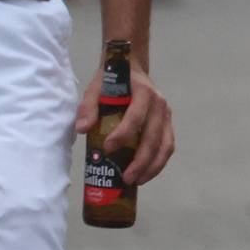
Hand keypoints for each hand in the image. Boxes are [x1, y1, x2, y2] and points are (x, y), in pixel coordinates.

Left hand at [74, 57, 175, 184]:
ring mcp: (166, 116)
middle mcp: (159, 105)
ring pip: (165, 145)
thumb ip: (88, 106)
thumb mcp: (96, 87)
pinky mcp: (167, 124)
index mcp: (143, 93)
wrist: (133, 68)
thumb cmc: (113, 79)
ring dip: (153, 166)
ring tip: (136, 181)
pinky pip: (167, 146)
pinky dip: (158, 163)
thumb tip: (82, 129)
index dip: (123, 134)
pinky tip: (145, 175)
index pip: (136, 116)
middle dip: (141, 160)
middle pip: (153, 137)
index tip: (107, 149)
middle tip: (125, 178)